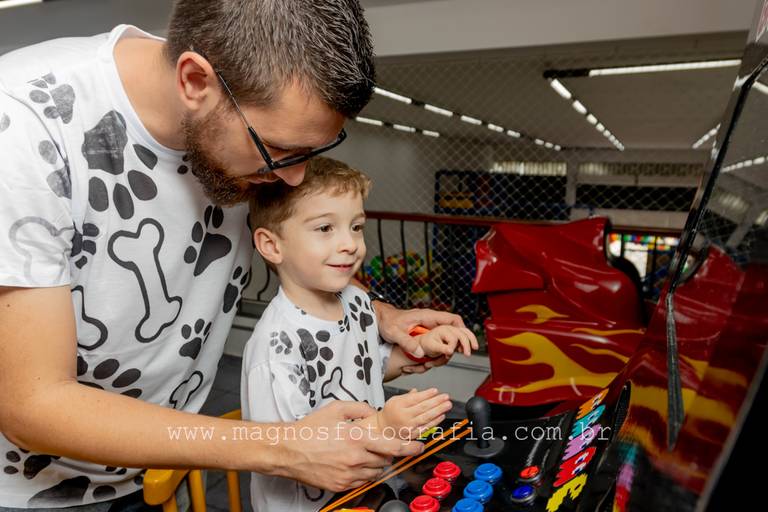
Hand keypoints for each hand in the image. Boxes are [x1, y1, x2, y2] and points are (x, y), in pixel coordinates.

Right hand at [276, 400, 423, 491]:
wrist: (287, 450)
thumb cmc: (309, 430)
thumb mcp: (336, 409)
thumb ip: (360, 408)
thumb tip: (374, 412)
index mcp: (358, 438)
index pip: (394, 446)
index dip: (411, 447)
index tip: (419, 446)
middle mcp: (356, 458)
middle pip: (385, 460)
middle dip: (385, 452)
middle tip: (375, 445)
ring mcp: (348, 474)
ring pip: (375, 472)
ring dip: (374, 463)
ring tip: (359, 453)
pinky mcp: (341, 485)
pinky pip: (361, 481)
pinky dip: (361, 473)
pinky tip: (349, 462)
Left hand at [376, 303, 477, 356]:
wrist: (380, 318)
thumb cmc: (387, 321)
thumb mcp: (394, 332)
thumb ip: (407, 342)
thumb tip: (420, 354)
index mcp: (427, 316)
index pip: (452, 319)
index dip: (462, 329)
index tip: (465, 341)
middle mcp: (430, 320)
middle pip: (454, 327)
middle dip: (462, 338)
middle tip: (468, 351)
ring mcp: (428, 326)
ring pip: (448, 332)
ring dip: (454, 343)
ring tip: (459, 354)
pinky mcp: (425, 332)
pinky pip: (440, 337)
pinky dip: (444, 345)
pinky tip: (445, 354)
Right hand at [377, 388, 450, 438]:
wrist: (382, 429)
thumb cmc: (390, 413)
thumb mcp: (395, 400)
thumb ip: (408, 395)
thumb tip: (420, 391)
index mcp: (398, 405)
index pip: (415, 398)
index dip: (427, 394)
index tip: (436, 391)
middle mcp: (403, 416)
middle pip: (422, 408)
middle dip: (436, 401)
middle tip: (446, 397)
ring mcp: (408, 426)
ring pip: (426, 417)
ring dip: (439, 410)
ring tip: (447, 405)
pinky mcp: (412, 434)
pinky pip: (425, 427)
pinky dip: (435, 422)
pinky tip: (441, 416)